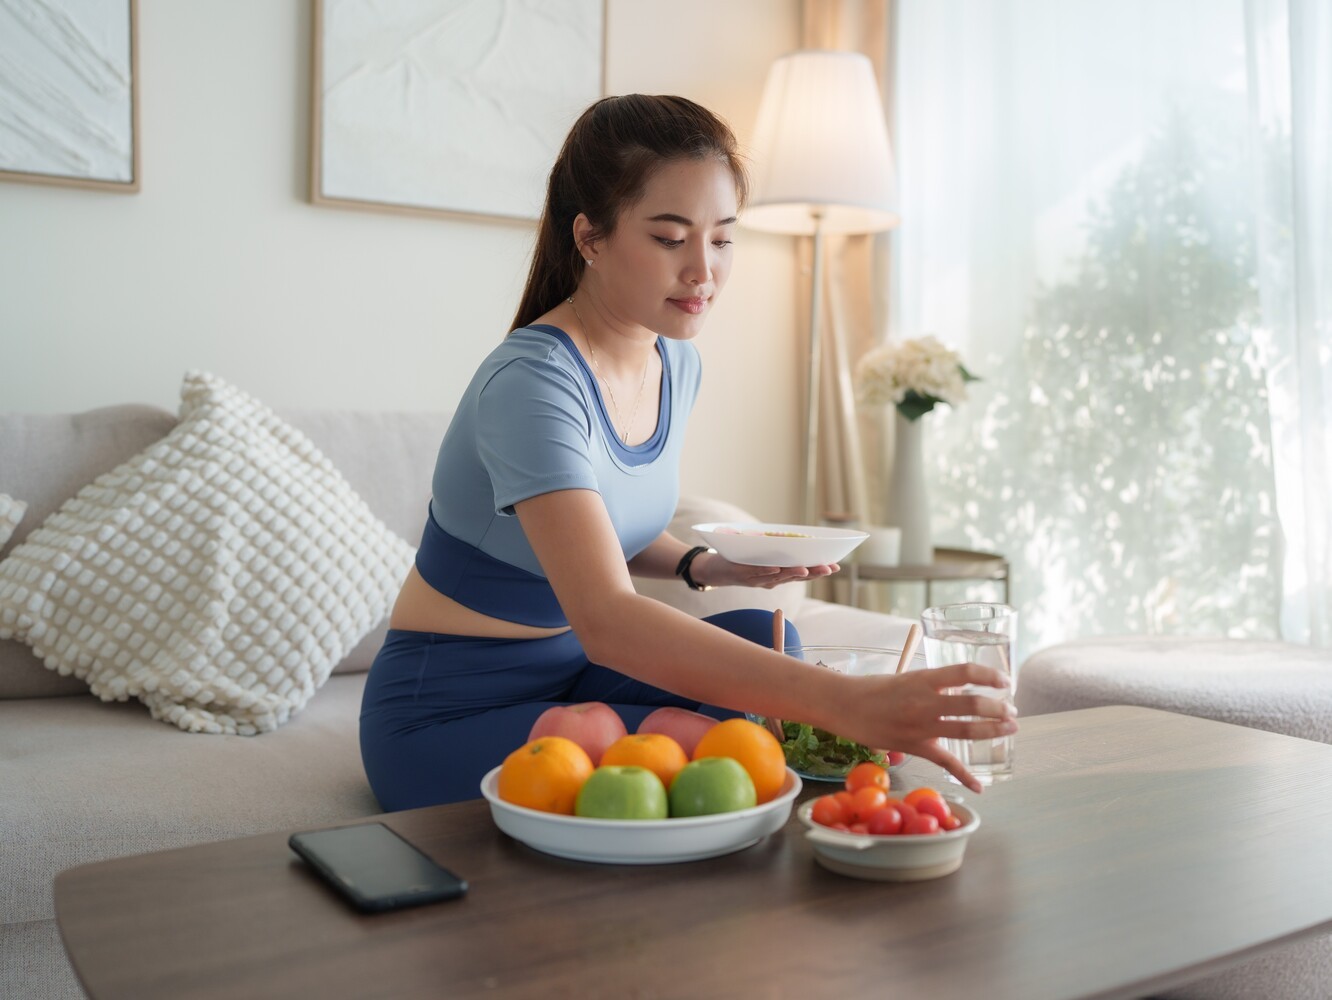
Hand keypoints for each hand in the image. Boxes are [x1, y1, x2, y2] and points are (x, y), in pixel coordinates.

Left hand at [693, 551, 838, 589]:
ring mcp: (757, 579)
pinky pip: (756, 573)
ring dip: (792, 573)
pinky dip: (766, 571)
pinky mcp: (742, 575)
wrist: (715, 570)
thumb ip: (778, 550)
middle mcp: (771, 580)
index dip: (818, 571)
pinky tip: (776, 568)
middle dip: (813, 573)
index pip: (803, 573)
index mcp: (778, 575)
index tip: (835, 565)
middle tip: (829, 568)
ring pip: (778, 577)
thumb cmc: (742, 561)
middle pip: (795, 576)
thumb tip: (794, 538)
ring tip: (807, 569)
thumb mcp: (763, 555)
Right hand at [829, 662, 1018, 793]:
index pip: (964, 672)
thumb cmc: (873, 689)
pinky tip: (980, 785)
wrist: (844, 705)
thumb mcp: (906, 678)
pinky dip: (965, 775)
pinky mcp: (915, 747)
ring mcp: (920, 726)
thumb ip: (932, 686)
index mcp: (923, 679)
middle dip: (998, 708)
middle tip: (1011, 710)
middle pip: (971, 704)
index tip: (1004, 680)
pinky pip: (945, 763)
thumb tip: (958, 693)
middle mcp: (924, 702)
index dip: (989, 675)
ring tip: (1010, 728)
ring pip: (966, 730)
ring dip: (992, 730)